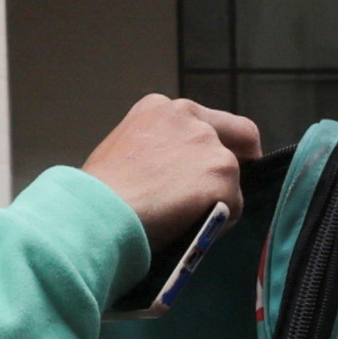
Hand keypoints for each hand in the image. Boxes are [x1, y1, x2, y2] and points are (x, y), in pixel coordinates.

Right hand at [84, 94, 261, 251]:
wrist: (101, 211)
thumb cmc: (101, 192)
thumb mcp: (124, 148)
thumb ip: (156, 149)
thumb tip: (170, 172)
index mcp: (163, 109)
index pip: (208, 121)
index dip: (216, 145)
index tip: (212, 165)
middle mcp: (191, 118)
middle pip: (236, 139)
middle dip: (232, 165)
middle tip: (220, 194)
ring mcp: (210, 146)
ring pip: (233, 178)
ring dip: (220, 199)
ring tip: (191, 221)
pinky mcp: (223, 174)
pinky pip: (235, 206)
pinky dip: (221, 222)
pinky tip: (194, 228)